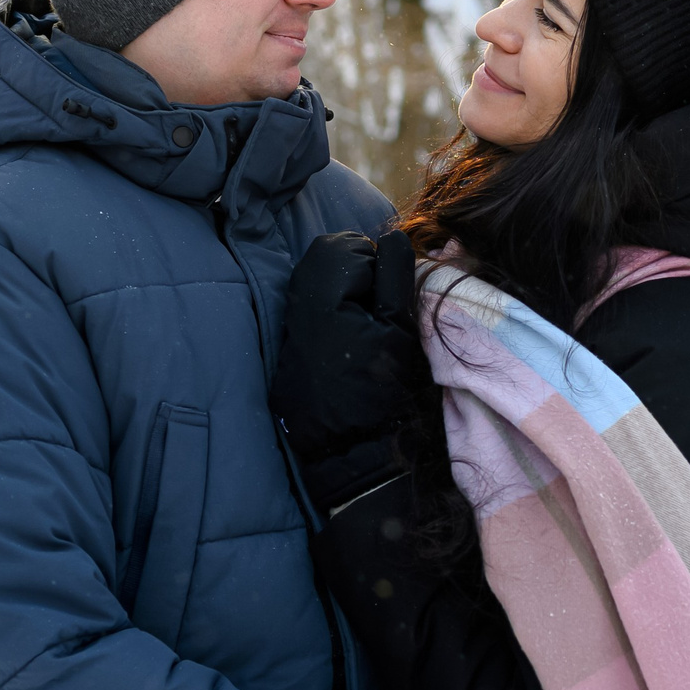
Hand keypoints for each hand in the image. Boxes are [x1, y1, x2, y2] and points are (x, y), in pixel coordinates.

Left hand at [270, 231, 428, 508]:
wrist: (350, 454)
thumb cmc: (385, 392)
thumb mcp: (400, 331)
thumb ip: (395, 277)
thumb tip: (392, 235)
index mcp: (323, 300)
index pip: (343, 248)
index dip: (373, 261)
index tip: (388, 294)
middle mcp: (296, 310)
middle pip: (323, 260)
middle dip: (356, 271)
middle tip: (379, 306)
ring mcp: (289, 331)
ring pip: (316, 284)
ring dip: (345, 292)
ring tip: (368, 325)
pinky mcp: (289, 351)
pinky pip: (309, 312)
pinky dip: (332, 314)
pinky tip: (350, 344)